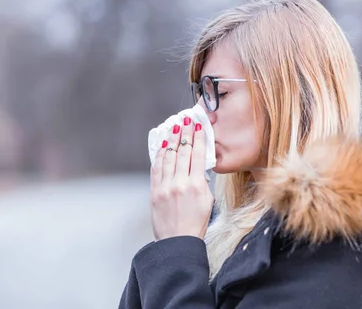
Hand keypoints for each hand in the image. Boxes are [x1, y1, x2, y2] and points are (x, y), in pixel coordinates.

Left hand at [150, 116, 213, 240]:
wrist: (177, 242)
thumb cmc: (195, 223)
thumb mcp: (207, 201)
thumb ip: (202, 182)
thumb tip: (197, 166)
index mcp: (197, 185)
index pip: (198, 155)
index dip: (198, 138)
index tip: (198, 126)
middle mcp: (180, 183)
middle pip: (183, 152)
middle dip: (185, 133)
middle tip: (186, 120)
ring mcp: (165, 187)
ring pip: (168, 157)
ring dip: (171, 140)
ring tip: (174, 128)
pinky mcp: (154, 191)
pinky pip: (157, 168)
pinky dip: (160, 155)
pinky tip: (162, 146)